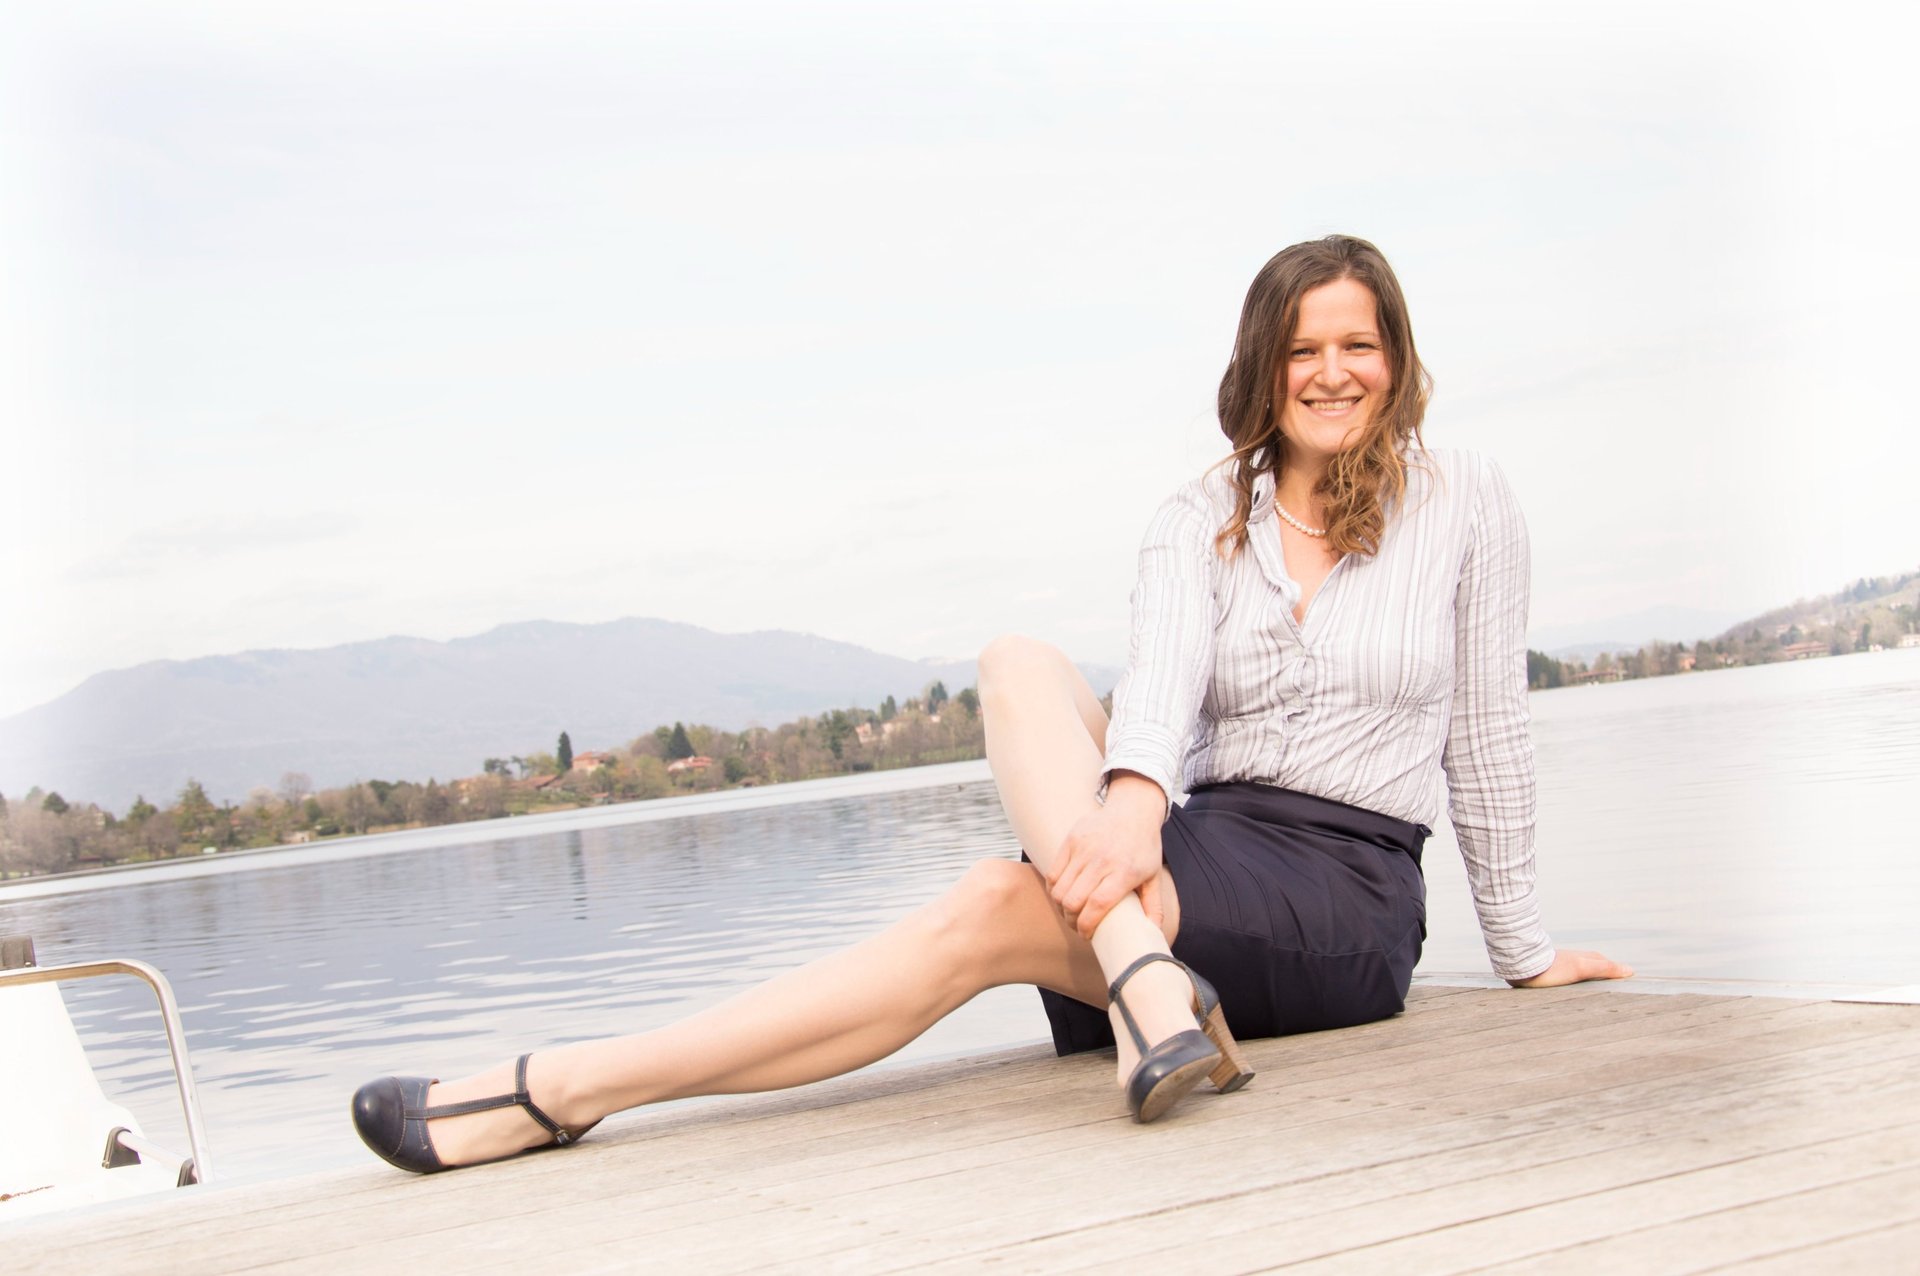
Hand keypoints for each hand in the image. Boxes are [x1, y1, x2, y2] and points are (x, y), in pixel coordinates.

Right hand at [1046, 774, 1165, 938]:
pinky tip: (1062, 895)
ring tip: (1070, 912)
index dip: (1087, 925)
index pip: (1097, 904)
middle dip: (1072, 920)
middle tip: (1078, 924)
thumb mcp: (1154, 876)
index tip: (1086, 935)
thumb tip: (1153, 935)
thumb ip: (1153, 906)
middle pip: (1074, 900)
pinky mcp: (1071, 840)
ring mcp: (1084, 848)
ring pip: (1059, 889)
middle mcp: (1102, 859)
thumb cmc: (1144, 847)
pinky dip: (1054, 890)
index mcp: (1124, 871)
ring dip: (1062, 907)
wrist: (1133, 810)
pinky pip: (1053, 873)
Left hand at [1507, 949, 1634, 987]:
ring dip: (1590, 981)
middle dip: (1604, 976)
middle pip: (1595, 968)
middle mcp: (1576, 960)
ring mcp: (1564, 966)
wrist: (1524, 966)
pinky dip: (1577, 985)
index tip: (1628, 981)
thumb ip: (1605, 969)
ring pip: (1582, 974)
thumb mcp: (1582, 968)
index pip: (1607, 965)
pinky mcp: (1552, 974)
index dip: (1617, 972)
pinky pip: (1570, 980)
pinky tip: (1574, 993)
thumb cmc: (1553, 968)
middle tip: (1616, 989)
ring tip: (1598, 995)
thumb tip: (1630, 970)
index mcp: (1586, 958)